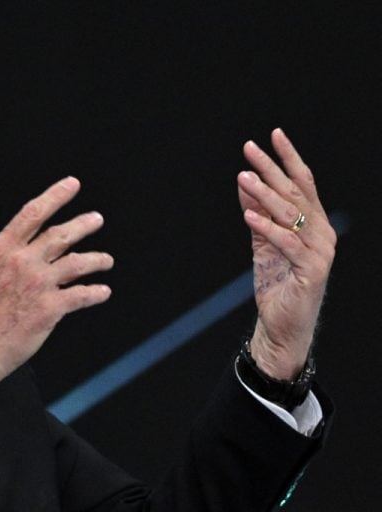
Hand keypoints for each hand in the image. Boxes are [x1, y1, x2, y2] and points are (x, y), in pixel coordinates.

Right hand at [0, 176, 112, 463]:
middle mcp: (22, 261)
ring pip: (77, 262)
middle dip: (83, 224)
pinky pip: (81, 295)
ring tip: (106, 260)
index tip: (71, 185)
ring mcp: (38, 284)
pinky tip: (102, 292)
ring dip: (96, 259)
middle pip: (61, 234)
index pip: (33, 213)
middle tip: (96, 219)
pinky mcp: (51, 308)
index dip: (55, 196)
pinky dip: (96, 293)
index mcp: (1, 249)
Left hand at [237, 128, 335, 379]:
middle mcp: (322, 233)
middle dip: (273, 169)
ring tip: (243, 177)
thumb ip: (257, 213)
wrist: (283, 324)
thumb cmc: (276, 282)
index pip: (303, 183)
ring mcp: (319, 251)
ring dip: (265, 195)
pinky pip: (286, 244)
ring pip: (292, 215)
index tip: (274, 135)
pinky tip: (248, 216)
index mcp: (314, 223)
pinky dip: (267, 228)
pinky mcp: (311, 271)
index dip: (289, 158)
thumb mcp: (262, 242)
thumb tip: (245, 181)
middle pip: (296, 193)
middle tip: (250, 149)